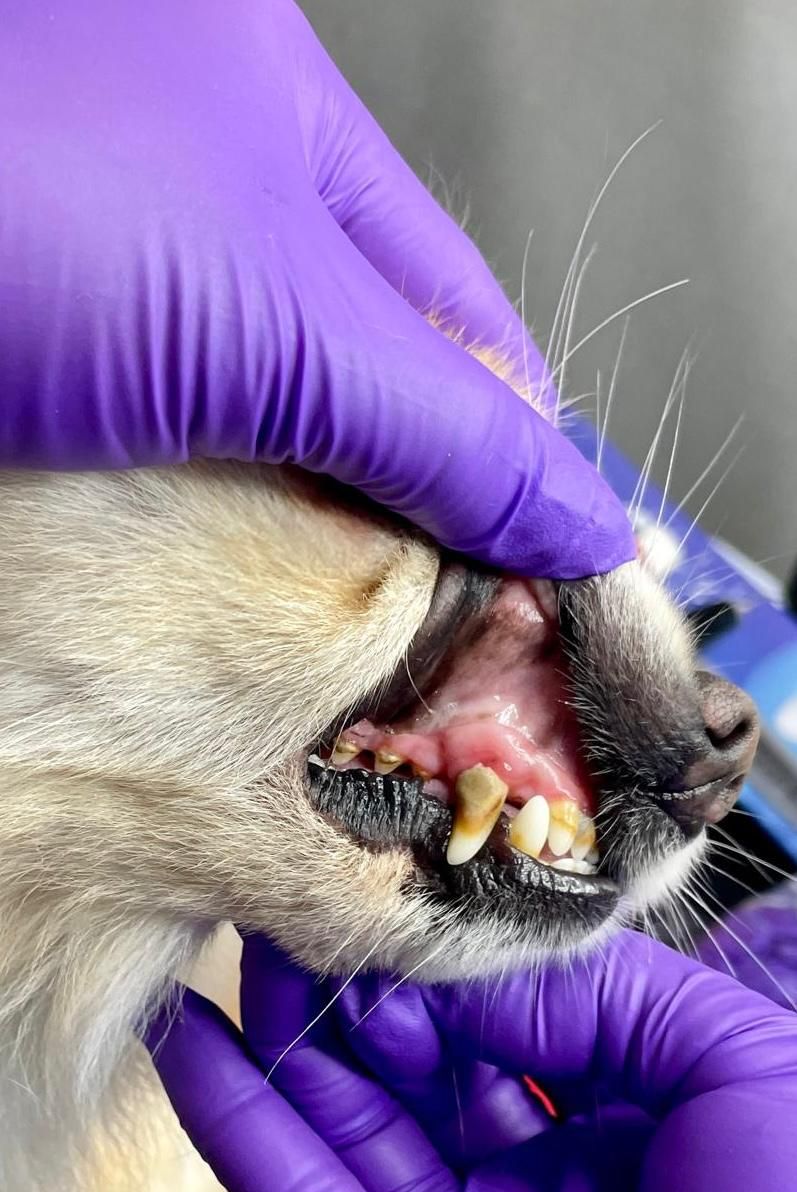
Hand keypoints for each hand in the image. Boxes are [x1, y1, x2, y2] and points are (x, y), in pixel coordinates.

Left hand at [0, 0, 633, 577]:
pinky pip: (149, 481)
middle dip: (393, 521)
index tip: (535, 594)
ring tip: (301, 638)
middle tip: (410, 645)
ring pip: (252, 450)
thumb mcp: (267, 316)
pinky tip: (191, 598)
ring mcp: (111, 286)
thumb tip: (581, 519)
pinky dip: (180, 552)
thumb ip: (442, 424)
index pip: (463, 325)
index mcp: (289, 129)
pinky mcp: (39, 369)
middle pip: (358, 391)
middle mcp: (203, 198)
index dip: (511, 464)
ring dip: (281, 552)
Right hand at [147, 932, 796, 1191]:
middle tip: (306, 893)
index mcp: (635, 1121)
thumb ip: (605, 993)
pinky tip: (192, 1040)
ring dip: (289, 1029)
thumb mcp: (745, 1065)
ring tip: (244, 934)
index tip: (404, 882)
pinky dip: (237, 1125)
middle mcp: (542, 1184)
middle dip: (362, 977)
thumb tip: (461, 973)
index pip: (516, 1013)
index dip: (455, 952)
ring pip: (348, 1122)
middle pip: (420, 1060)